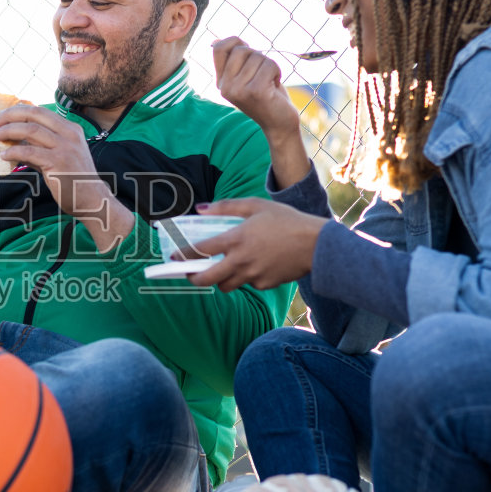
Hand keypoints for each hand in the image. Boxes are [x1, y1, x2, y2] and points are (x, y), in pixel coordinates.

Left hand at [0, 104, 134, 248]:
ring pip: (30, 130)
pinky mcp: (58, 162)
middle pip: (34, 114)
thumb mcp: (57, 156)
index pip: (40, 111)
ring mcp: (65, 147)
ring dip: (8, 131)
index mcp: (70, 128)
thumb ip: (39, 147)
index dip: (18, 111)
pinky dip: (13, 151)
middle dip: (10, 115)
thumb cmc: (73, 179)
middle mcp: (69, 133)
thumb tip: (14, 141)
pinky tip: (3, 155)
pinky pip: (29, 152)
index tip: (2, 117)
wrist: (91, 200)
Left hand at [186, 197, 325, 291]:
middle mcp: (241, 261)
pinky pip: (248, 284)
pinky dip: (245, 277)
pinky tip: (254, 265)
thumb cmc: (287, 221)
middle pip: (207, 279)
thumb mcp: (256, 206)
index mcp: (236, 239)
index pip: (199, 250)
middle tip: (189, 274)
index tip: (173, 256)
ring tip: (223, 268)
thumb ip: (226, 207)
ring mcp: (253, 275)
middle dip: (193, 279)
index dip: (182, 255)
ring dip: (220, 279)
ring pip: (226, 285)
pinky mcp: (265, 284)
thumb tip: (201, 208)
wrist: (317, 244)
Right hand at [213, 37, 301, 139]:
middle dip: (258, 56)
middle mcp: (225, 87)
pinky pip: (269, 65)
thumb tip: (215, 41)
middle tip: (263, 73)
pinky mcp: (255, 91)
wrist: (279, 124)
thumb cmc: (265, 96)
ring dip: (270, 66)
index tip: (249, 54)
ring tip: (269, 82)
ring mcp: (238, 90)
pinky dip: (277, 71)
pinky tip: (274, 85)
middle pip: (241, 49)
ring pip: (258, 56)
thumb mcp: (245, 76)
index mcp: (221, 82)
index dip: (235, 41)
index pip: (218, 48)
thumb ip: (232, 61)